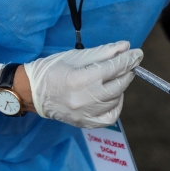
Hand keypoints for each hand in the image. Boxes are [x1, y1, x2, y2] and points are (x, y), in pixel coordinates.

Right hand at [24, 41, 142, 128]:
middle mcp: (84, 99)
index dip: (129, 60)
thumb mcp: (75, 56)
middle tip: (128, 64)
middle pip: (119, 85)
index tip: (138, 53)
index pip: (114, 68)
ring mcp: (85, 114)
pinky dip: (115, 106)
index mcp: (80, 79)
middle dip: (127, 72)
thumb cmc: (51, 70)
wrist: (31, 92)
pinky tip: (112, 96)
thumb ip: (102, 52)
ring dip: (121, 87)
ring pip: (116, 100)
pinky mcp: (84, 123)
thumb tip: (126, 47)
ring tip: (114, 78)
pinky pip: (110, 117)